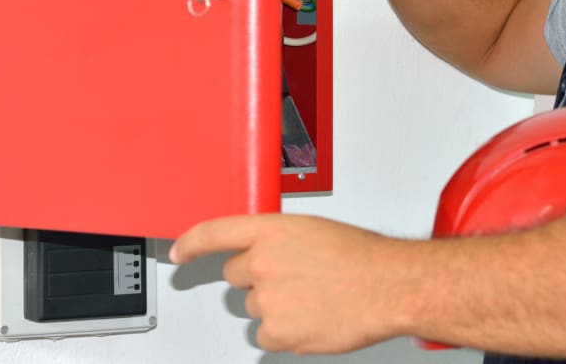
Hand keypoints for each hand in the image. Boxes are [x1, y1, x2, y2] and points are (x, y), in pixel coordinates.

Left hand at [170, 213, 410, 353]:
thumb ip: (280, 238)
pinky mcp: (276, 332)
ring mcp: (267, 298)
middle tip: (292, 279)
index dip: (190, 244)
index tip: (177, 253)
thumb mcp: (314, 230)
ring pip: (252, 307)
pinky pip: (263, 336)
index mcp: (270, 230)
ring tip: (310, 298)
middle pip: (233, 276)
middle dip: (256, 279)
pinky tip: (309, 318)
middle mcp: (262, 261)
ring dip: (274, 306)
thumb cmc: (361, 256)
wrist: (388, 285)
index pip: (214, 233)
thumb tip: (266, 251)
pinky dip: (283, 333)